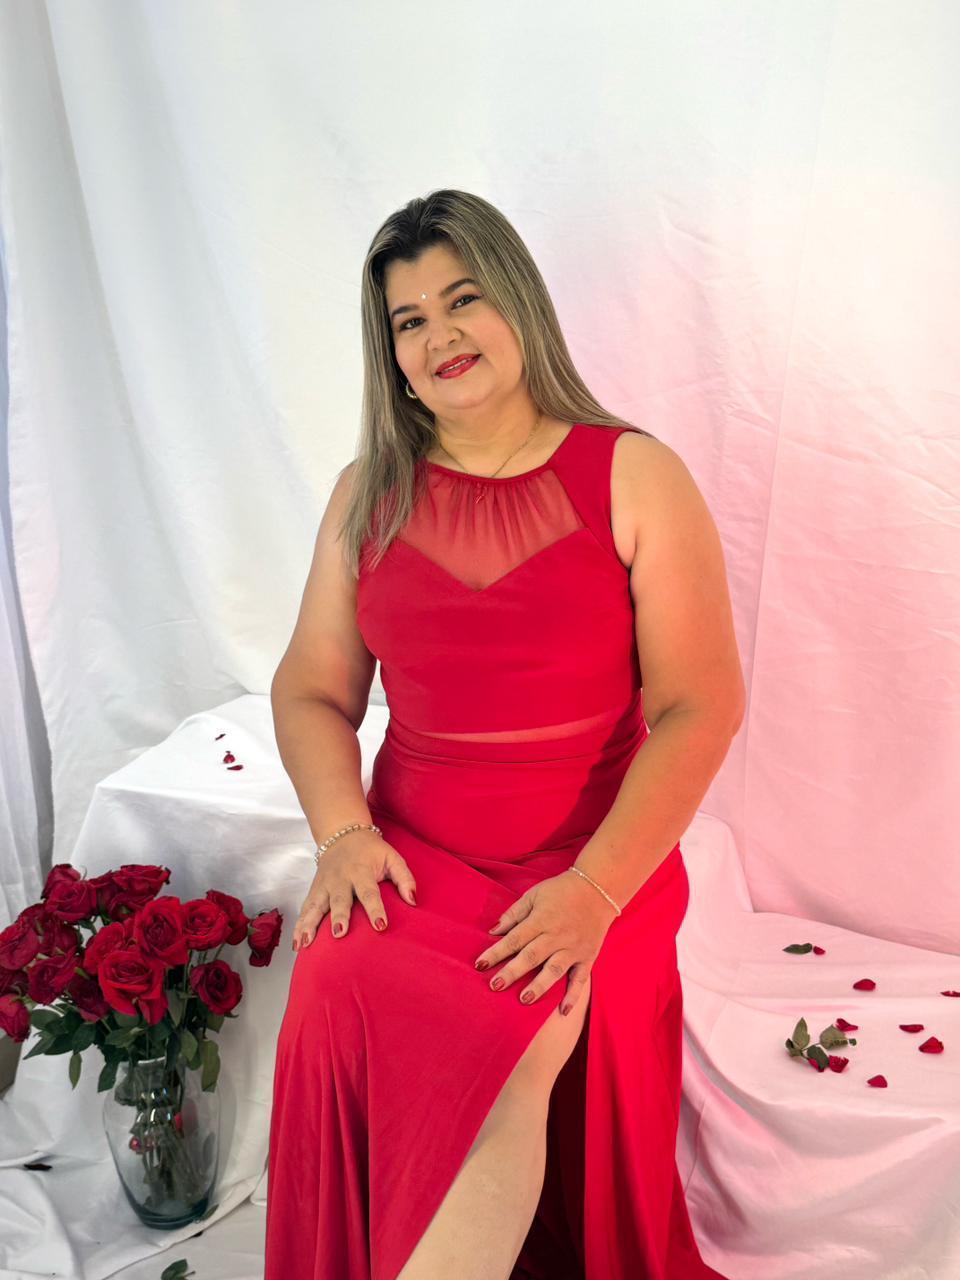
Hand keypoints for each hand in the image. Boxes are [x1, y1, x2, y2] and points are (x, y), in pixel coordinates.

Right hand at [292, 831, 416, 949]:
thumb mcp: (392, 857)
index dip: (375, 909)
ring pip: (316, 906)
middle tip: (339, 934)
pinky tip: (298, 944)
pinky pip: (305, 909)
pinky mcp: (314, 890)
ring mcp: (324, 885)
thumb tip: (413, 901)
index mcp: (361, 871)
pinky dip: (300, 925)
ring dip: (310, 925)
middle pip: (339, 900)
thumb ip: (405, 878)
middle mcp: (340, 879)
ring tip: (306, 944)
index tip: (381, 925)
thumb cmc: (371, 850)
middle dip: (339, 917)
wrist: (342, 834)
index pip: (369, 892)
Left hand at [473, 869, 617, 1015]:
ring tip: (524, 1000)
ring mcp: (574, 947)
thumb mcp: (534, 894)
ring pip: (554, 969)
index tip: (480, 965)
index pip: (515, 939)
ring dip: (539, 986)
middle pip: (532, 956)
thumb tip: (493, 931)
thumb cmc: (561, 891)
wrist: (597, 889)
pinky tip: (563, 1012)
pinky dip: (573, 996)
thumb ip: (514, 914)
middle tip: (495, 986)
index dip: (496, 952)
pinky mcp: (587, 957)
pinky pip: (581, 979)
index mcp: (541, 919)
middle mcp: (557, 935)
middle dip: (512, 972)